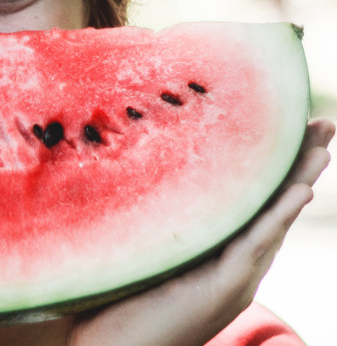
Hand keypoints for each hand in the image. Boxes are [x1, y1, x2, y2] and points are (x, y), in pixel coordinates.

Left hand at [68, 118, 334, 345]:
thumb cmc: (113, 305)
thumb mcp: (138, 251)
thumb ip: (149, 221)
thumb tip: (129, 169)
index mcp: (216, 255)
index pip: (254, 204)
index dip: (275, 168)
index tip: (290, 127)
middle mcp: (234, 266)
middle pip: (274, 206)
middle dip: (301, 164)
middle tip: (323, 124)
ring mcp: (234, 279)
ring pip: (274, 221)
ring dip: (301, 180)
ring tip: (324, 145)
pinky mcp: (223, 289)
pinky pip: (256, 245)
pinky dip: (279, 216)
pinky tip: (301, 189)